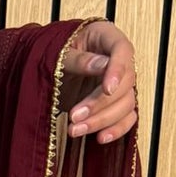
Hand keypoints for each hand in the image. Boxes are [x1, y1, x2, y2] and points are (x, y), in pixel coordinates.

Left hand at [60, 22, 137, 144]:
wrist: (49, 67)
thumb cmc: (53, 52)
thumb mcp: (59, 52)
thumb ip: (78, 59)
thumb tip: (101, 66)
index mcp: (107, 38)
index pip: (123, 50)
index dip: (118, 70)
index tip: (107, 89)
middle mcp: (119, 61)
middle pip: (126, 83)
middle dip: (100, 104)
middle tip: (74, 116)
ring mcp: (119, 84)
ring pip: (126, 104)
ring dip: (102, 121)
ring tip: (74, 130)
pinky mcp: (115, 103)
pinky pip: (126, 118)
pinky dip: (116, 130)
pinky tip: (101, 138)